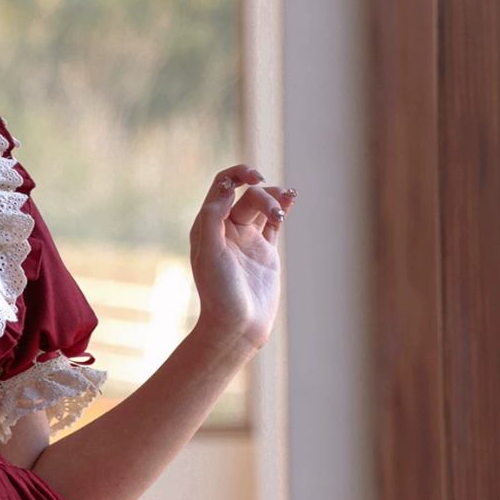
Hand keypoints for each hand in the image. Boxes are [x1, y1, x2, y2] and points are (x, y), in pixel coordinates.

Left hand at [188, 165, 295, 353]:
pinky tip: (291, 200)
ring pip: (263, 205)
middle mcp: (226, 229)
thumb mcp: (209, 251)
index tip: (255, 177)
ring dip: (276, 199)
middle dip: (264, 195)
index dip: (238, 174)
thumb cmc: (219, 291)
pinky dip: (283, 208)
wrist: (237, 325)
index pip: (222, 186)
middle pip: (247, 195)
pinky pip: (274, 222)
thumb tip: (228, 188)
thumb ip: (214, 216)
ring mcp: (247, 239)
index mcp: (208, 225)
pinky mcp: (265, 251)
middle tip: (275, 212)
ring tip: (286, 206)